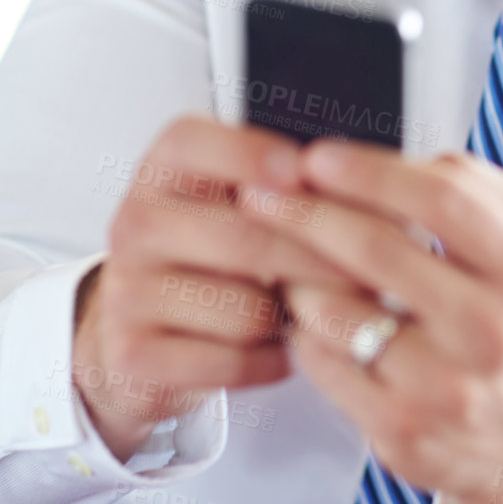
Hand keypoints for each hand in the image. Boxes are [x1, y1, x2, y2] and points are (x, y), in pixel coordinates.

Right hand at [73, 117, 358, 460]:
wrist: (144, 331)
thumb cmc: (216, 259)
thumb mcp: (240, 203)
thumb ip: (291, 185)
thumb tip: (374, 185)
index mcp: (163, 171)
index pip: (192, 142)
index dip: (252, 154)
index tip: (305, 171)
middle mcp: (136, 222)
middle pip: (243, 235)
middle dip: (318, 258)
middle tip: (373, 271)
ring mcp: (128, 290)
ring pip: (243, 307)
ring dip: (296, 318)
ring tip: (317, 312)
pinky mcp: (134, 352)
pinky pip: (230, 360)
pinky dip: (270, 361)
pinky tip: (278, 348)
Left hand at [241, 140, 502, 503]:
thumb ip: (477, 190)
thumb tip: (393, 159)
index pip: (440, 199)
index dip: (368, 172)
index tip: (317, 157)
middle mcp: (492, 331)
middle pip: (377, 251)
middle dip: (306, 213)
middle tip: (262, 194)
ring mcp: (445, 387)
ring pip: (336, 311)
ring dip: (297, 276)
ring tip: (284, 260)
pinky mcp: (401, 430)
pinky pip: (323, 364)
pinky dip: (303, 331)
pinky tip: (307, 316)